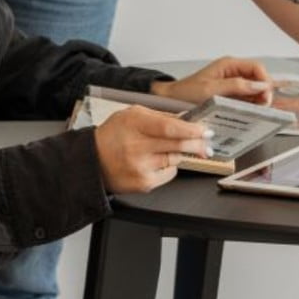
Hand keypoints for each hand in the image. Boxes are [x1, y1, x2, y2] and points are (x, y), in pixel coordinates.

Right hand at [93, 106, 212, 193]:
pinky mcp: (144, 183)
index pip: (169, 128)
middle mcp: (136, 146)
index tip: (204, 130)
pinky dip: (169, 167)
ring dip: (180, 153)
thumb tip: (187, 120)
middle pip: (177, 145)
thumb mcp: (132, 115)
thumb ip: (159, 116)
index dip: (191, 130)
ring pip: (176, 159)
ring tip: (168, 148)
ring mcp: (140, 167)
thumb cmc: (114, 136)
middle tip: (206, 141)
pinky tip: (156, 162)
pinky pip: (170, 173)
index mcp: (134, 124)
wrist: (93, 162)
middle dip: (196, 143)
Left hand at [152, 56, 273, 107]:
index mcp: (229, 65)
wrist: (170, 102)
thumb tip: (259, 86)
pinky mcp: (229, 97)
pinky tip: (248, 114)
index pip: (257, 68)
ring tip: (255, 112)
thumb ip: (236, 86)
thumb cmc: (185, 93)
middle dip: (263, 92)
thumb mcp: (211, 90)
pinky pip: (245, 100)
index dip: (265, 81)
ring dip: (257, 101)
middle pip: (258, 79)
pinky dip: (249, 106)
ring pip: (254, 91)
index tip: (266, 96)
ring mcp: (232, 85)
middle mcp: (233, 73)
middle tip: (262, 107)